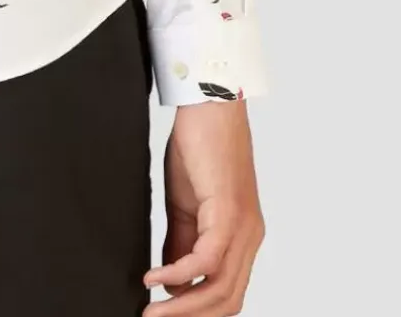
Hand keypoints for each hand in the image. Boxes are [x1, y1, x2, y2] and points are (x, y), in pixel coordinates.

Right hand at [143, 100, 264, 312]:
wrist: (209, 104)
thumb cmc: (199, 146)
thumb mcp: (186, 204)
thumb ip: (182, 241)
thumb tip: (171, 279)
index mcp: (242, 237)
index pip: (227, 293)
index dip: (197, 311)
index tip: (162, 313)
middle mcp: (249, 238)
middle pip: (227, 302)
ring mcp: (243, 227)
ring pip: (220, 289)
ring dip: (182, 307)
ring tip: (150, 310)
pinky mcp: (228, 212)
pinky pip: (206, 260)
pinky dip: (178, 274)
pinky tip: (154, 277)